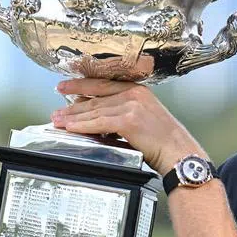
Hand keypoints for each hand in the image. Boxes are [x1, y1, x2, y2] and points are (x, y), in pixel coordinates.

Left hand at [51, 78, 204, 174]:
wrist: (179, 152)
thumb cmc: (165, 141)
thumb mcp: (145, 117)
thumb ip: (124, 112)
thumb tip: (99, 115)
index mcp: (138, 90)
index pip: (103, 84)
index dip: (81, 85)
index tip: (64, 87)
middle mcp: (134, 93)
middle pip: (95, 97)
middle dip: (72, 104)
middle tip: (56, 110)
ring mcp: (131, 105)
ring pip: (94, 110)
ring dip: (73, 117)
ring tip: (58, 121)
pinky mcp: (128, 120)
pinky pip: (98, 123)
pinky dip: (82, 125)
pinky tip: (71, 128)